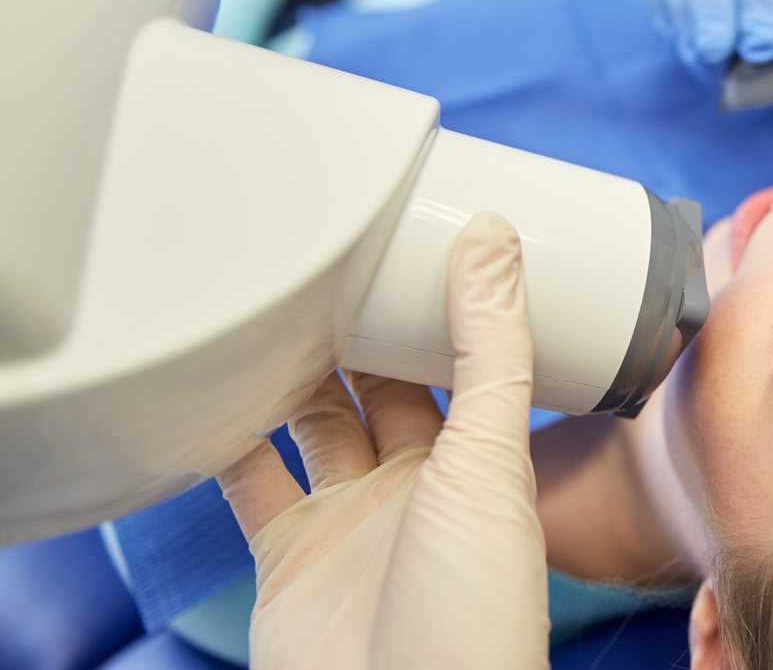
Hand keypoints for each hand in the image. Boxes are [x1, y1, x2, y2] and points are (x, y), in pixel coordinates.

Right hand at [220, 214, 548, 669]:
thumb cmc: (474, 604)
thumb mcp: (492, 453)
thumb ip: (490, 346)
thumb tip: (493, 234)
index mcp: (479, 461)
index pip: (457, 364)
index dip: (436, 307)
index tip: (412, 241)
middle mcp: (416, 487)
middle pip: (379, 387)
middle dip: (357, 331)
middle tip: (326, 257)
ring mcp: (350, 523)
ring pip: (314, 425)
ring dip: (291, 373)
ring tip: (269, 302)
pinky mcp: (288, 559)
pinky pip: (252, 483)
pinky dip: (227, 439)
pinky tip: (212, 390)